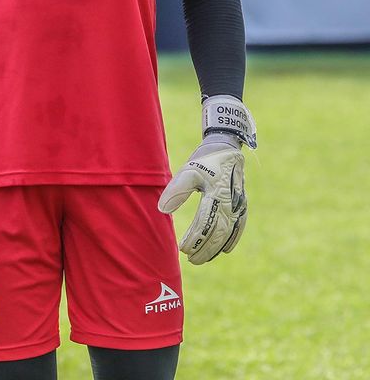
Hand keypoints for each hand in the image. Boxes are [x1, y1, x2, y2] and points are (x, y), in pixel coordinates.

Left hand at [158, 135, 246, 264]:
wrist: (227, 146)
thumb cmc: (204, 160)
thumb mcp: (188, 170)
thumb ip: (176, 190)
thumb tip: (162, 210)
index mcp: (216, 194)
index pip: (205, 222)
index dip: (195, 238)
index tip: (182, 248)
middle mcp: (231, 202)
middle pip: (218, 232)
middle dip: (205, 248)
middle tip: (191, 259)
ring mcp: (239, 205)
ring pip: (228, 233)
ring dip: (216, 248)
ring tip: (202, 258)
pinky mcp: (242, 204)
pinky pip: (239, 226)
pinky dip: (232, 239)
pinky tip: (225, 250)